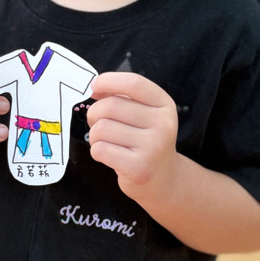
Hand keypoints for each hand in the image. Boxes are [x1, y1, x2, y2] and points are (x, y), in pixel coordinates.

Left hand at [86, 72, 179, 199]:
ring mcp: (153, 147)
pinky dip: (97, 150)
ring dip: (95, 135)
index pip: (134, 83)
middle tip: (97, 123)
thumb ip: (124, 98)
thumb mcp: (146, 115)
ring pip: (102, 128)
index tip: (94, 86)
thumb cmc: (146, 142)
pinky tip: (109, 155)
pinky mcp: (138, 168)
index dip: (109, 81)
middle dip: (94, 113)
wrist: (164, 180)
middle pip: (111, 106)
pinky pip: (100, 149)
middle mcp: (163, 124)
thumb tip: (96, 88)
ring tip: (106, 142)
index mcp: (165, 105)